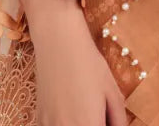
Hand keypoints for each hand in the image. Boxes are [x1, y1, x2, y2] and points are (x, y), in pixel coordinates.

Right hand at [23, 0, 127, 125]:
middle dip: (94, 125)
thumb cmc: (90, 63)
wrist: (58, 41)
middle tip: (100, 115)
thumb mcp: (112, 92)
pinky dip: (65, 123)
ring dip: (80, 124)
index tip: (108, 121)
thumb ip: (118, 120)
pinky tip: (72, 110)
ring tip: (87, 110)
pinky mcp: (40, 120)